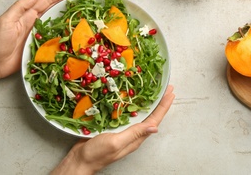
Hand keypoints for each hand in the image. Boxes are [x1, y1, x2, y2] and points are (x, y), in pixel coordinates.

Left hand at [0, 0, 85, 96]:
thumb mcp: (6, 20)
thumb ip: (20, 7)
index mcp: (28, 14)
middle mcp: (37, 22)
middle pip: (56, 8)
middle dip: (69, 0)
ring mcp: (41, 34)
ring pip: (59, 21)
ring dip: (71, 14)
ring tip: (84, 8)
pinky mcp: (43, 47)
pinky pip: (58, 38)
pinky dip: (68, 34)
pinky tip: (77, 31)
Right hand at [52, 85, 174, 174]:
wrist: (80, 160)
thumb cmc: (97, 154)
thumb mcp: (116, 142)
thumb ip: (134, 134)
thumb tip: (154, 128)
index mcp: (136, 138)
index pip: (154, 120)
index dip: (163, 106)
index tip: (170, 93)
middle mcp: (132, 134)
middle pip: (150, 115)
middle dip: (159, 102)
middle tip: (166, 89)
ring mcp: (124, 131)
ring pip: (139, 115)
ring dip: (147, 103)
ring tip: (154, 91)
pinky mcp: (114, 128)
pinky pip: (127, 115)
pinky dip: (132, 105)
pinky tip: (132, 99)